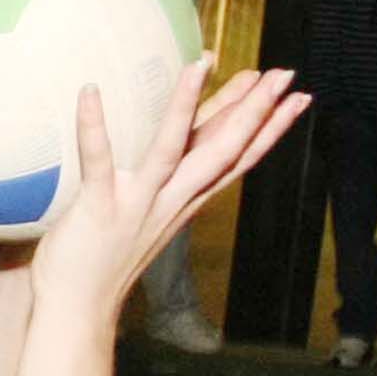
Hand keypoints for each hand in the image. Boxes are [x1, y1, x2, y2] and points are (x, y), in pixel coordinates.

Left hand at [28, 60, 309, 321]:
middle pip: (222, 151)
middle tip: (283, 74)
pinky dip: (94, 127)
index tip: (298, 98)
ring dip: (187, 106)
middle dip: (255, 112)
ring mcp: (137, 205)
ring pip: (171, 149)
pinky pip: (98, 161)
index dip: (270, 129)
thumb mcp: (153, 217)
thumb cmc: (107, 259)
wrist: (78, 311)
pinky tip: (90, 91)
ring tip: (201, 64)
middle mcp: (170, 202)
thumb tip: (189, 153)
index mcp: (186, 203)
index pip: (237, 160)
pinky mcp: (99, 208)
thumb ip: (172, 183)